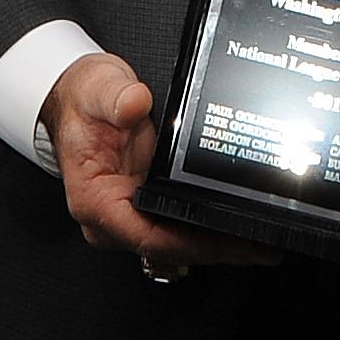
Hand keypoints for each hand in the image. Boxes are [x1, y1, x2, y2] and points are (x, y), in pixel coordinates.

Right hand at [44, 52, 278, 272]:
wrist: (79, 97)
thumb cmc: (83, 100)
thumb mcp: (97, 88)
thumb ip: (116, 97)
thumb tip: (135, 103)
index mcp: (94, 200)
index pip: (147, 237)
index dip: (191, 244)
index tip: (226, 242)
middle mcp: (110, 218)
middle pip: (168, 249)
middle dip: (215, 251)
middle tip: (260, 247)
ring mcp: (129, 216)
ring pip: (176, 244)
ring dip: (216, 244)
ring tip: (260, 241)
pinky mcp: (144, 207)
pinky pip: (177, 227)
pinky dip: (206, 227)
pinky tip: (236, 224)